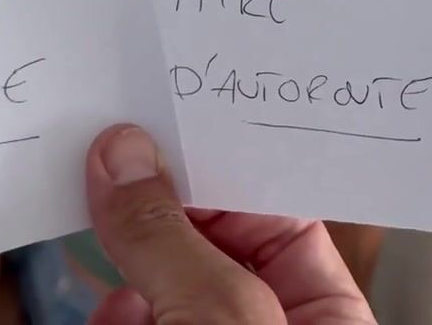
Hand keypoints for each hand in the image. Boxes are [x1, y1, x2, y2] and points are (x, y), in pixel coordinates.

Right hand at [85, 124, 376, 323]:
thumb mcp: (222, 316)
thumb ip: (171, 240)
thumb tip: (124, 156)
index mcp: (329, 318)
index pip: (281, 218)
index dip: (226, 169)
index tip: (171, 126)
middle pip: (210, 247)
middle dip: (161, 211)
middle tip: (115, 154)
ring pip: (161, 289)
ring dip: (127, 267)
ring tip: (102, 230)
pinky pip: (130, 322)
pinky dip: (112, 313)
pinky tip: (108, 312)